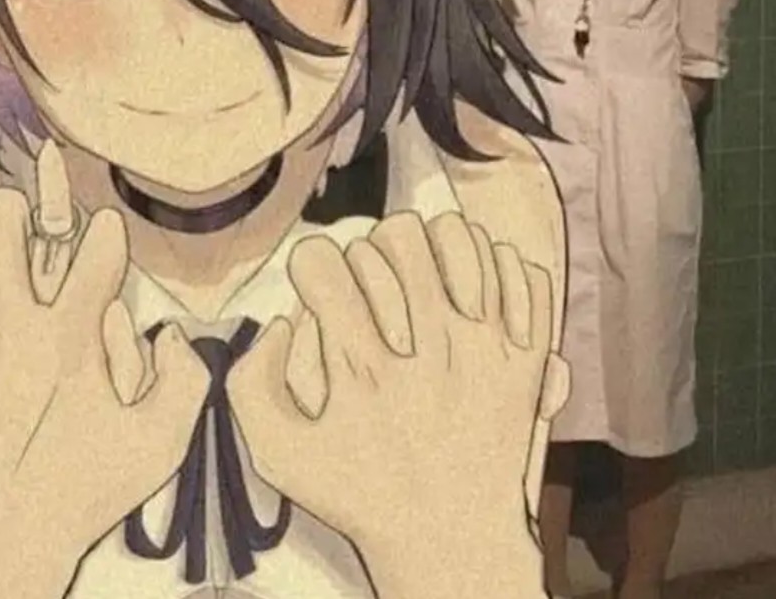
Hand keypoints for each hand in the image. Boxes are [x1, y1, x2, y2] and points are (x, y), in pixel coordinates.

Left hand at [0, 190, 209, 579]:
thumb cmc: (77, 493)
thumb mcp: (157, 447)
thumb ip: (185, 381)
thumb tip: (176, 332)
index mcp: (66, 340)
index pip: (96, 243)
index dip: (108, 233)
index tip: (105, 243)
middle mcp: (2, 329)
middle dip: (17, 213)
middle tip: (25, 237)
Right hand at [227, 211, 555, 596]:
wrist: (451, 543)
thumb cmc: (361, 495)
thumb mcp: (279, 455)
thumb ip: (250, 383)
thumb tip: (279, 321)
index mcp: (360, 368)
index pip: (323, 259)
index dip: (311, 265)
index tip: (320, 291)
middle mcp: (425, 348)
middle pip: (396, 234)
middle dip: (374, 249)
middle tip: (372, 285)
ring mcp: (483, 348)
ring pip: (459, 238)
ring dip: (432, 251)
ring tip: (422, 283)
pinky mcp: (525, 357)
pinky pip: (517, 269)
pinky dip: (494, 269)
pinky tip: (472, 298)